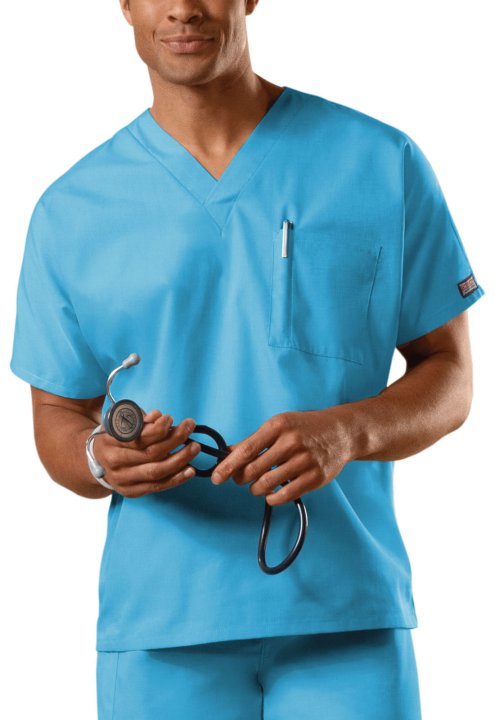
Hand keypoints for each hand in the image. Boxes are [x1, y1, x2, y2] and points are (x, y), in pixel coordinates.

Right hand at [92, 409, 201, 496]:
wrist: (97, 464)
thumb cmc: (113, 440)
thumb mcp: (120, 425)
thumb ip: (140, 421)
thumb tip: (159, 417)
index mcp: (111, 443)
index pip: (139, 437)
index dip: (158, 429)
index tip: (170, 418)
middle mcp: (116, 463)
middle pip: (151, 453)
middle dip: (175, 439)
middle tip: (190, 427)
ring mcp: (124, 480)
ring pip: (156, 471)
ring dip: (180, 459)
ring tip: (195, 447)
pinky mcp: (133, 492)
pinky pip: (158, 486)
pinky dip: (177, 479)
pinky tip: (190, 470)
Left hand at [210, 408, 354, 504]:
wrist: (342, 432)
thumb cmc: (304, 428)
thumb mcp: (279, 425)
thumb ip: (254, 440)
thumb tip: (227, 454)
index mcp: (278, 426)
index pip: (246, 450)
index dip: (228, 466)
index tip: (216, 478)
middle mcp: (291, 442)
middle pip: (253, 470)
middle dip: (241, 478)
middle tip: (241, 479)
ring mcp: (305, 460)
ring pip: (266, 484)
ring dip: (256, 489)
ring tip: (258, 485)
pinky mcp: (316, 477)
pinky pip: (284, 495)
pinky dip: (272, 498)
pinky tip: (272, 494)